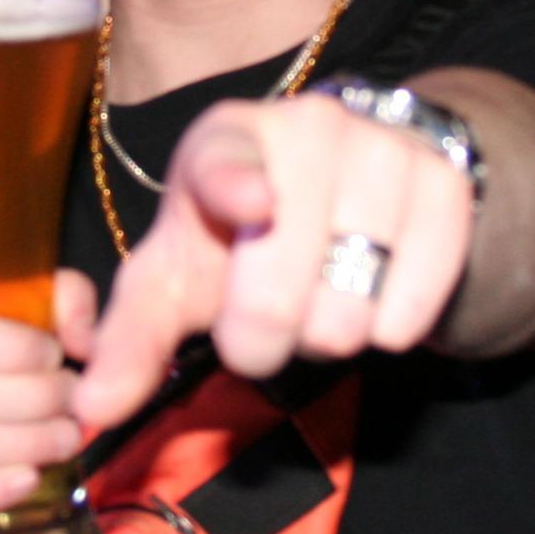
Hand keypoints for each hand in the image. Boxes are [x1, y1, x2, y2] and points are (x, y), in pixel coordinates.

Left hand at [73, 94, 476, 431]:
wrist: (351, 184)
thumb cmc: (241, 235)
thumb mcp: (177, 274)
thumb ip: (130, 339)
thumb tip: (91, 405)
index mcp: (222, 141)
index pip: (225, 165)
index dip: (236, 186)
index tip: (252, 203)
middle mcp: (306, 127)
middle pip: (279, 289)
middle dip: (263, 337)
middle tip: (265, 316)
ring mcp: (381, 149)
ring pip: (349, 309)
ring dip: (329, 334)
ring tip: (321, 297)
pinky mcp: (443, 182)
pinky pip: (416, 303)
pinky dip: (392, 326)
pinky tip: (374, 297)